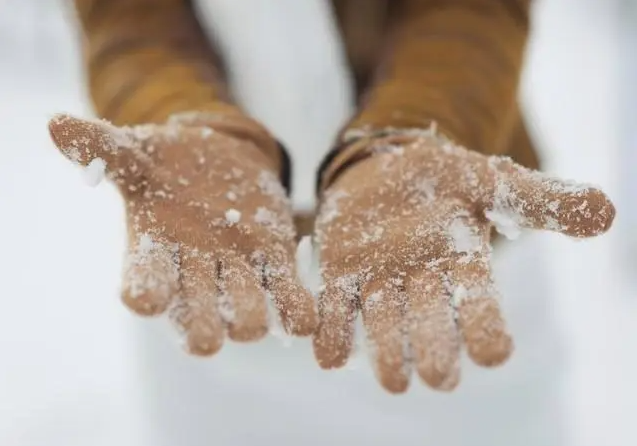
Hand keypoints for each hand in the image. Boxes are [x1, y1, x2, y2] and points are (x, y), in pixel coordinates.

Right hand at [49, 112, 315, 354]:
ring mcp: (237, 271)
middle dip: (201, 327)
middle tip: (209, 334)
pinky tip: (306, 315)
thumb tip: (58, 125)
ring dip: (250, 319)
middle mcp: (194, 272)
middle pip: (194, 318)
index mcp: (154, 250)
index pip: (143, 284)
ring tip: (258, 311)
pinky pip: (288, 298)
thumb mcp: (139, 151)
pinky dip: (298, 312)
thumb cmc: (169, 161)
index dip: (145, 294)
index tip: (145, 299)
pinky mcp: (275, 260)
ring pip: (245, 317)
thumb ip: (104, 147)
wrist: (219, 157)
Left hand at [312, 132, 614, 392]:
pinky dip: (331, 333)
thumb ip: (540, 199)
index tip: (495, 352)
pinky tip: (327, 349)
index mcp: (464, 267)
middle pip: (430, 328)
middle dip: (434, 349)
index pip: (481, 308)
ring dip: (386, 353)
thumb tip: (606, 214)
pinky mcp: (339, 277)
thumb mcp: (491, 180)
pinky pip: (335, 313)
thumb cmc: (446, 178)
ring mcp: (379, 284)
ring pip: (382, 330)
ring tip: (393, 378)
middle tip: (437, 374)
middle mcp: (422, 286)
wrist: (388, 165)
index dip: (487, 330)